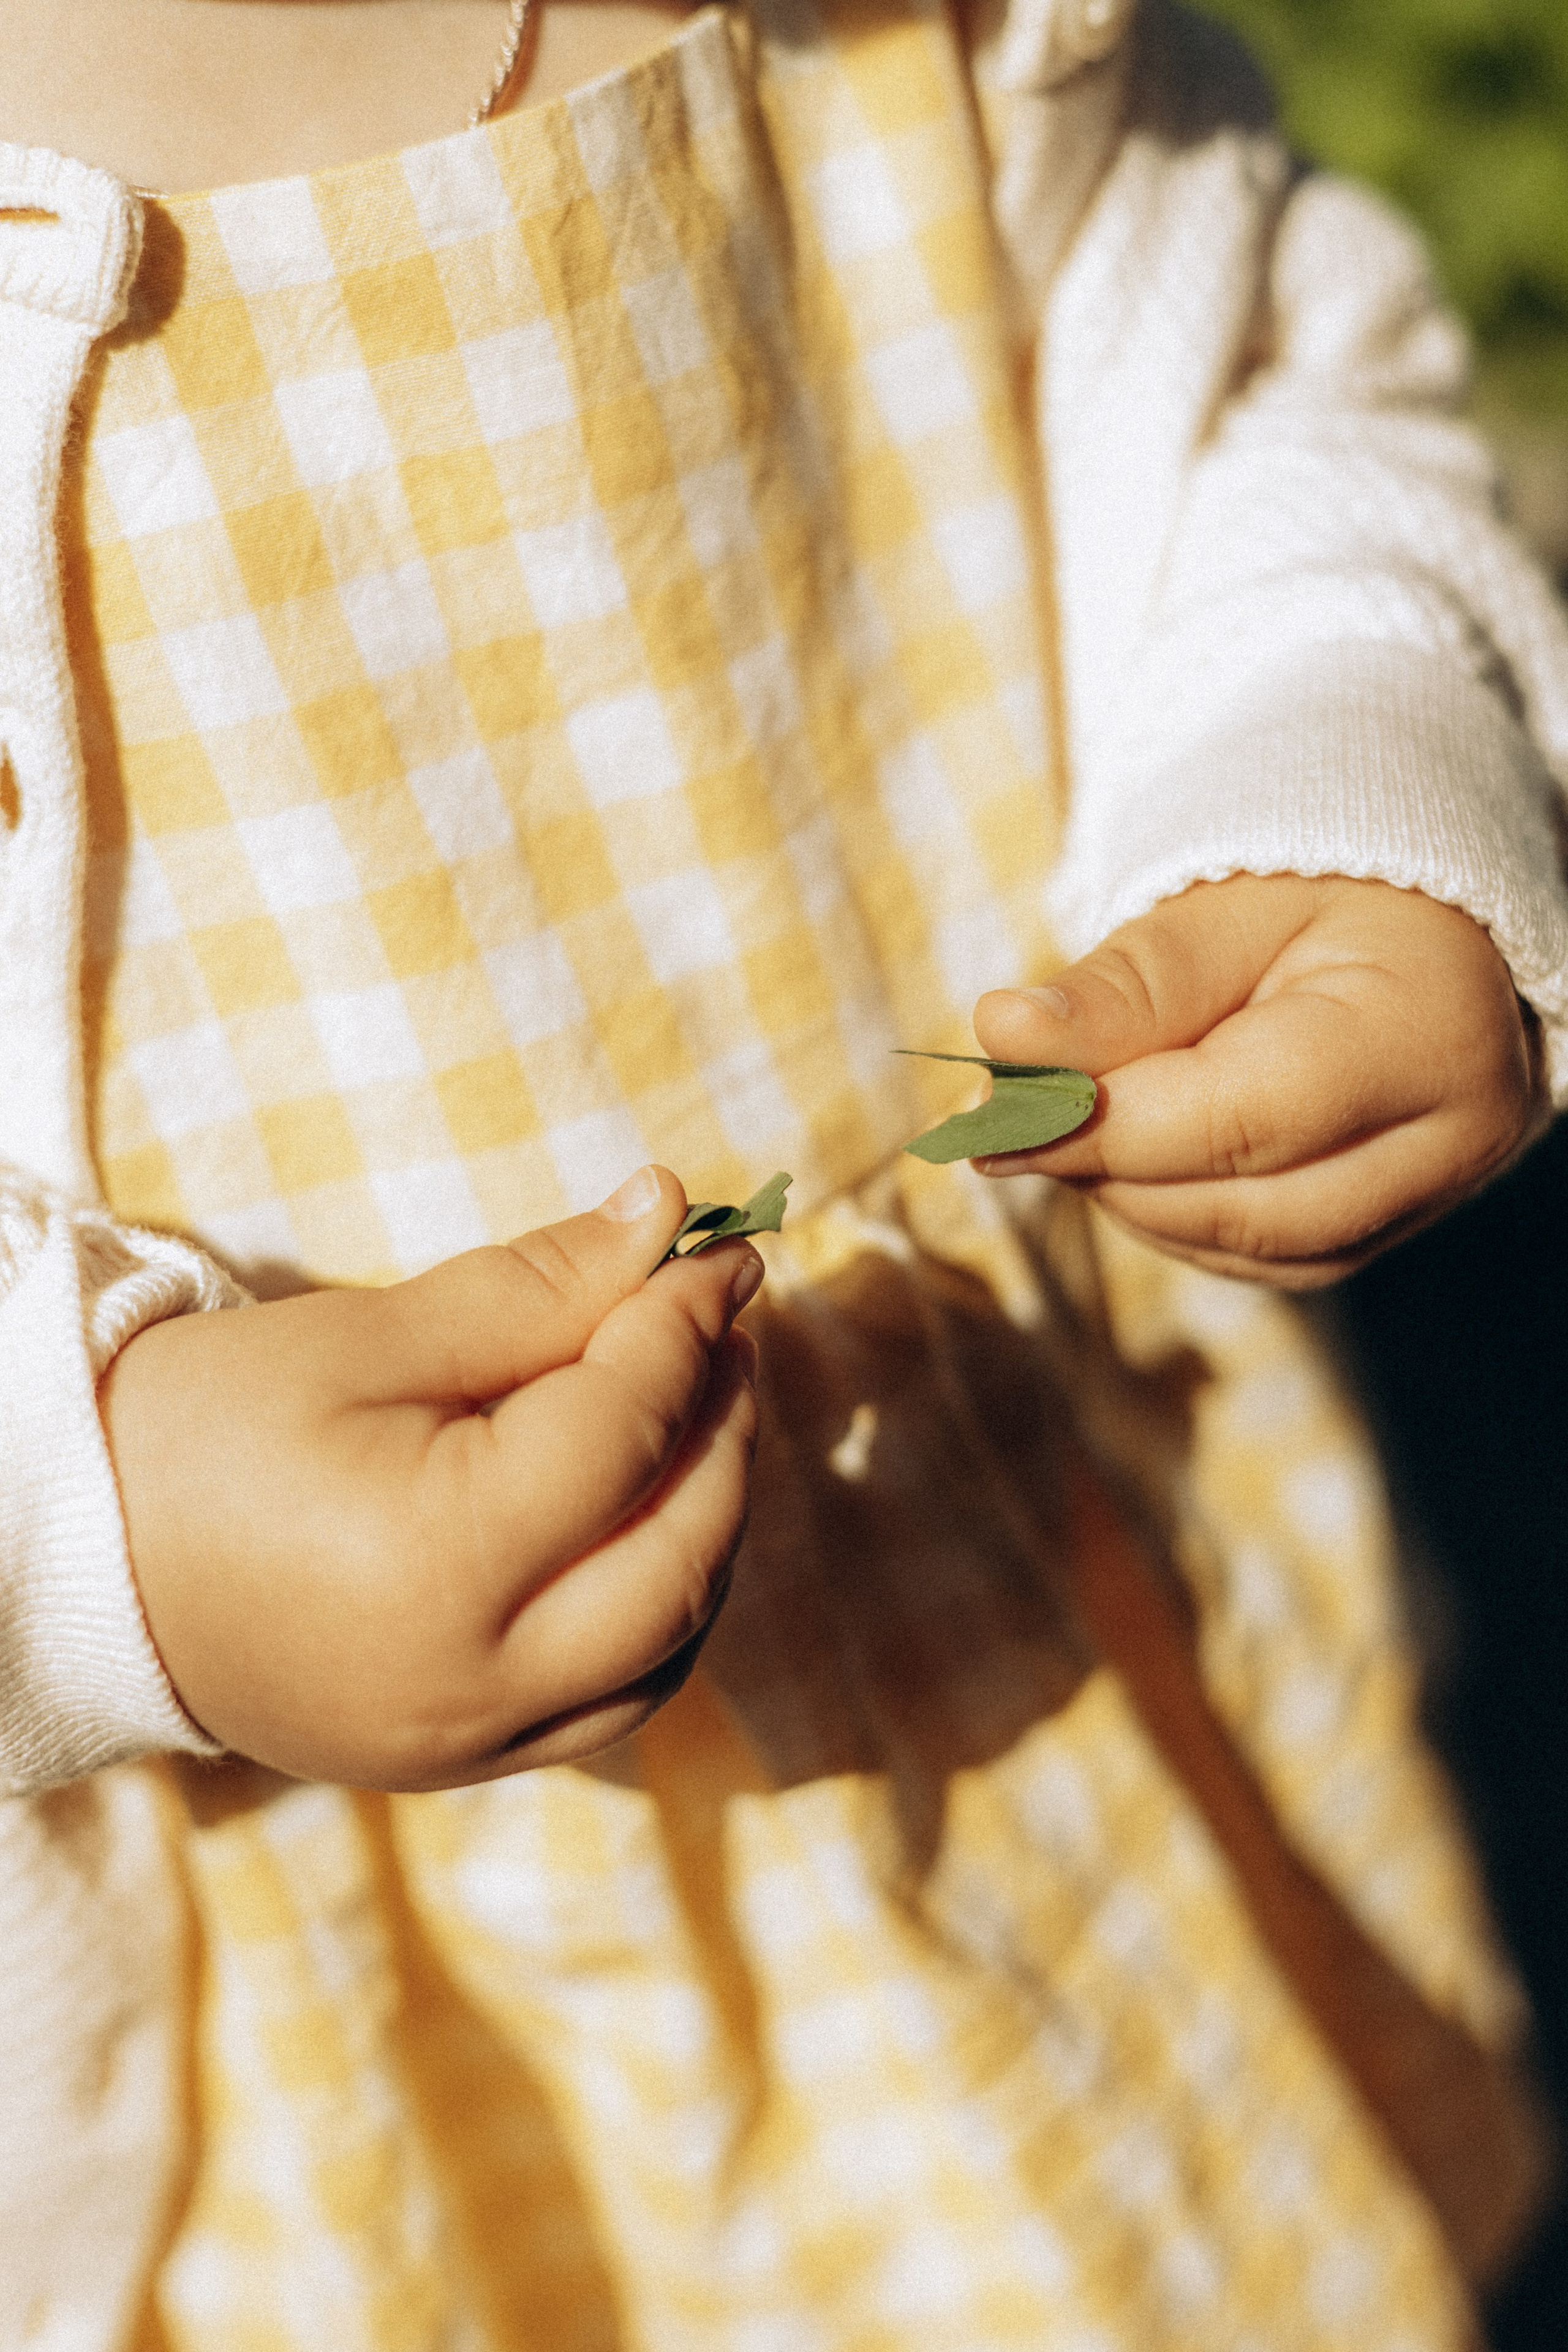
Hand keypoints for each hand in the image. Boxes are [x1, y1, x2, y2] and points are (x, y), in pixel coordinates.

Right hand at [99, 1167, 761, 1787]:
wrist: (83, 1566)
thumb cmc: (205, 1431)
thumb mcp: (365, 1337)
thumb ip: (535, 1287)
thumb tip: (670, 1216)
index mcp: (438, 1565)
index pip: (625, 1434)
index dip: (687, 1330)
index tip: (723, 1254)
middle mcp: (475, 1683)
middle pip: (681, 1553)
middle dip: (722, 1427)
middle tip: (719, 1328)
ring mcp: (473, 1745)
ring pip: (673, 1642)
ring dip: (711, 1522)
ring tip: (693, 1409)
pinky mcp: (463, 1765)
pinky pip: (619, 1698)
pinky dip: (664, 1604)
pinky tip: (649, 1514)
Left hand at [973, 874, 1546, 1287]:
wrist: (1416, 926)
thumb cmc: (1321, 892)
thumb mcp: (1222, 907)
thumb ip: (1123, 985)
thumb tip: (1004, 1037)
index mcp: (1426, 1035)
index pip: (1242, 1117)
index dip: (1101, 1125)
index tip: (986, 1108)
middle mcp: (1448, 1141)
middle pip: (1238, 1206)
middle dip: (1104, 1164)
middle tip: (1003, 1114)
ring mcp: (1421, 1203)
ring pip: (1233, 1246)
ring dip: (1128, 1189)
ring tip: (1074, 1105)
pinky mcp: (1375, 1234)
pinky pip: (1244, 1256)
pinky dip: (1165, 1208)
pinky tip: (1135, 1141)